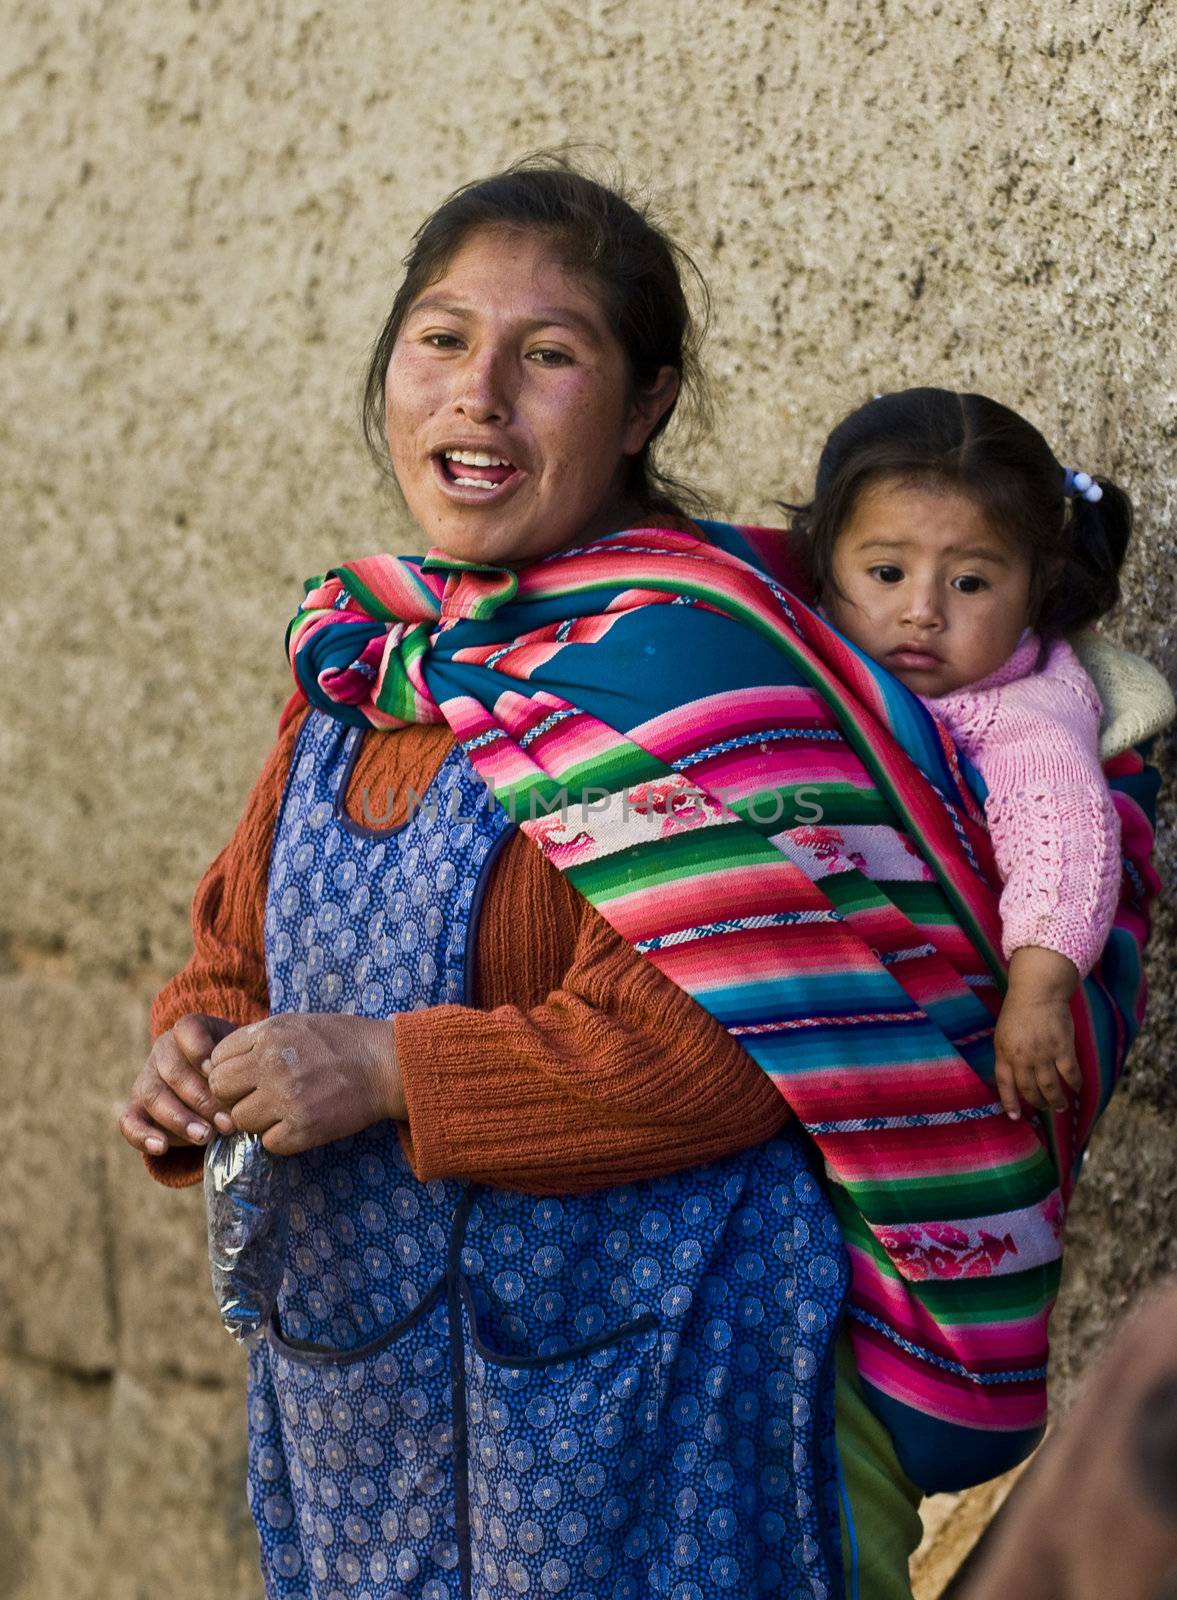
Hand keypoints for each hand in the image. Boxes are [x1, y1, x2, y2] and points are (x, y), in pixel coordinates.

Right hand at [119, 1013, 240, 1155]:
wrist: (215, 1084)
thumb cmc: (233, 1068)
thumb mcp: (240, 1057)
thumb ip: (240, 1066)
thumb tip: (246, 1095)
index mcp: (189, 1031)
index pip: (188, 1030)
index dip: (201, 1051)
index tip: (218, 1072)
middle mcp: (163, 1051)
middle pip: (174, 1072)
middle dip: (203, 1100)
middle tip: (227, 1122)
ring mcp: (146, 1079)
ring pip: (154, 1096)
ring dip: (180, 1119)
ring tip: (205, 1136)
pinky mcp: (136, 1108)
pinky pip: (129, 1121)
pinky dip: (142, 1135)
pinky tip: (161, 1147)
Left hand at [204, 1013, 402, 1155]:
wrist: (386, 1065)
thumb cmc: (342, 1041)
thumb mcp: (295, 1024)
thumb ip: (256, 1040)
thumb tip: (217, 1063)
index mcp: (269, 1035)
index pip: (216, 1060)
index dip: (228, 1070)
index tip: (246, 1076)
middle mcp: (272, 1065)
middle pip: (220, 1091)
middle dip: (234, 1096)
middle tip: (259, 1096)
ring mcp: (286, 1099)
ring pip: (240, 1121)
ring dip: (257, 1120)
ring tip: (283, 1109)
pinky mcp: (303, 1129)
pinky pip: (268, 1143)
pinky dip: (281, 1138)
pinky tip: (299, 1123)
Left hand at [993, 992, 1081, 1118]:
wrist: (1037, 992)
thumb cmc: (1018, 1012)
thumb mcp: (1002, 1035)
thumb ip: (1006, 1056)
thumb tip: (1012, 1078)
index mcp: (1005, 1053)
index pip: (1005, 1085)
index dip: (1010, 1103)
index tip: (1014, 1117)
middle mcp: (1022, 1057)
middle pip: (1029, 1089)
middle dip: (1037, 1103)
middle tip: (1044, 1108)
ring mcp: (1043, 1054)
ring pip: (1050, 1087)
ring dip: (1055, 1100)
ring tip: (1059, 1106)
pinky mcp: (1062, 1048)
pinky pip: (1070, 1073)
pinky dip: (1074, 1084)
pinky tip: (1076, 1089)